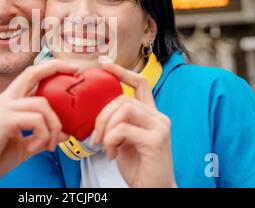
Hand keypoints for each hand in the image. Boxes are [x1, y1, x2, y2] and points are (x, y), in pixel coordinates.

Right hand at [0, 60, 76, 187]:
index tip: (70, 69)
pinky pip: (36, 121)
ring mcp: (2, 109)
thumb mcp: (20, 147)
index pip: (29, 76)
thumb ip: (41, 138)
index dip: (50, 68)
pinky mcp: (2, 121)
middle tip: (76, 71)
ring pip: (42, 104)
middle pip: (32, 72)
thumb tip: (64, 134)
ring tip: (50, 145)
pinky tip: (38, 147)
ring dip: (54, 126)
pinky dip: (44, 135)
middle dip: (56, 67)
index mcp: (7, 103)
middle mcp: (4, 101)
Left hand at [89, 62, 175, 187]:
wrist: (153, 190)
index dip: (122, 71)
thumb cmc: (138, 167)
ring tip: (104, 145)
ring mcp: (160, 127)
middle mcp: (158, 117)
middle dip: (102, 115)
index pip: (140, 83)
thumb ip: (118, 123)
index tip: (104, 64)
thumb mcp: (124, 139)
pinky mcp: (157, 140)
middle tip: (95, 136)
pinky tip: (112, 154)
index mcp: (150, 114)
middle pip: (123, 98)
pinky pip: (123, 128)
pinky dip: (111, 140)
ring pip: (124, 109)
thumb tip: (96, 113)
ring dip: (106, 127)